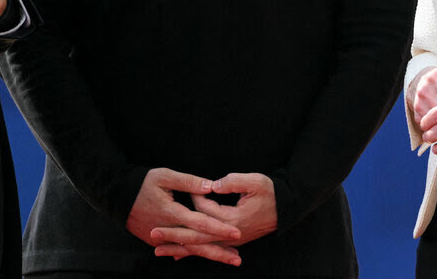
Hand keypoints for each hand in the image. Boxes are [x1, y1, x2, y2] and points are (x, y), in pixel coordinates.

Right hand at [126, 168, 241, 266]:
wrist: (117, 197)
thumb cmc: (141, 183)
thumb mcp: (164, 176)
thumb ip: (189, 181)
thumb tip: (211, 186)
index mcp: (172, 212)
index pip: (200, 223)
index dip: (219, 229)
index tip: (236, 232)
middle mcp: (168, 229)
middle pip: (197, 244)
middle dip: (219, 251)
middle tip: (239, 257)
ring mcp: (161, 238)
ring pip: (190, 249)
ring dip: (210, 254)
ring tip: (230, 259)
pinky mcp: (157, 241)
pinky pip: (179, 249)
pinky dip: (194, 252)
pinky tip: (207, 255)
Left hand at [152, 171, 276, 261]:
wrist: (284, 209)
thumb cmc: (270, 193)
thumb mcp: (255, 181)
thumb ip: (233, 182)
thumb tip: (214, 184)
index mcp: (232, 220)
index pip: (205, 212)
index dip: (195, 197)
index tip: (191, 187)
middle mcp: (228, 235)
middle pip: (196, 237)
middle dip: (173, 235)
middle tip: (152, 234)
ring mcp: (229, 241)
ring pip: (200, 247)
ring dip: (178, 248)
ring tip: (158, 250)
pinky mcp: (229, 241)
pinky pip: (207, 248)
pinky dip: (192, 252)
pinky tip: (179, 255)